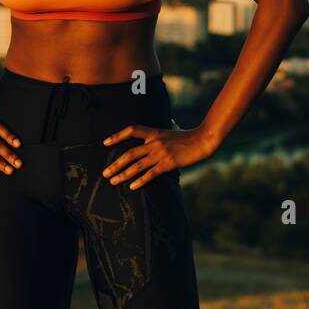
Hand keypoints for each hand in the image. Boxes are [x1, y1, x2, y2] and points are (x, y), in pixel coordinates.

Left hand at [100, 125, 215, 188]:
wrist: (203, 140)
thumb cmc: (188, 135)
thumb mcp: (173, 128)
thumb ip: (165, 127)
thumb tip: (167, 122)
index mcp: (154, 132)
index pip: (132, 130)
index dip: (117, 136)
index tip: (105, 142)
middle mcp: (155, 142)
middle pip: (130, 153)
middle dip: (116, 164)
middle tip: (105, 172)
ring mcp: (161, 154)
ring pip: (137, 165)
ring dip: (123, 174)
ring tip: (113, 181)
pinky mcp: (168, 164)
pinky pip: (151, 174)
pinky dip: (140, 181)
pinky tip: (132, 186)